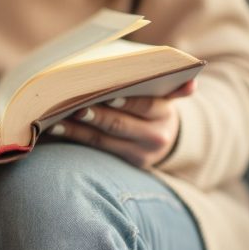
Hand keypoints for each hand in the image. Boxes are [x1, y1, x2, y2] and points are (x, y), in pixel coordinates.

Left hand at [47, 80, 195, 167]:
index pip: (144, 106)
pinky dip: (74, 138)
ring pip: (102, 141)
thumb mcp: (167, 95)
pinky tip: (56, 129)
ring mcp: (137, 155)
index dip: (124, 101)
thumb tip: (193, 84)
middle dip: (96, 116)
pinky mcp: (122, 165)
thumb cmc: (155, 105)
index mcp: (164, 114)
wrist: (165, 138)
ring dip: (76, 129)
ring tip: (55, 119)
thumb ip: (175, 86)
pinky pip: (93, 150)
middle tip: (74, 107)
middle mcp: (153, 137)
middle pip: (120, 125)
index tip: (105, 95)